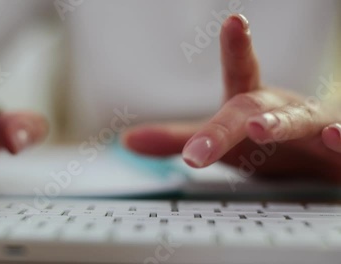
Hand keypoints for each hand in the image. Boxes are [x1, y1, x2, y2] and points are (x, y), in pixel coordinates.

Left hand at [123, 14, 340, 181]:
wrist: (317, 159)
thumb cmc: (266, 142)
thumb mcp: (222, 141)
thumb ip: (179, 139)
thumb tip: (127, 140)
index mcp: (250, 103)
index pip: (241, 73)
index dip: (237, 48)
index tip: (234, 21)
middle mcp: (281, 108)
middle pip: (258, 107)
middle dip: (239, 114)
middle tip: (235, 120)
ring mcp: (310, 126)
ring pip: (301, 120)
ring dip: (284, 124)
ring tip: (263, 130)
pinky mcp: (334, 150)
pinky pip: (339, 146)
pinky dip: (340, 142)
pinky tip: (337, 140)